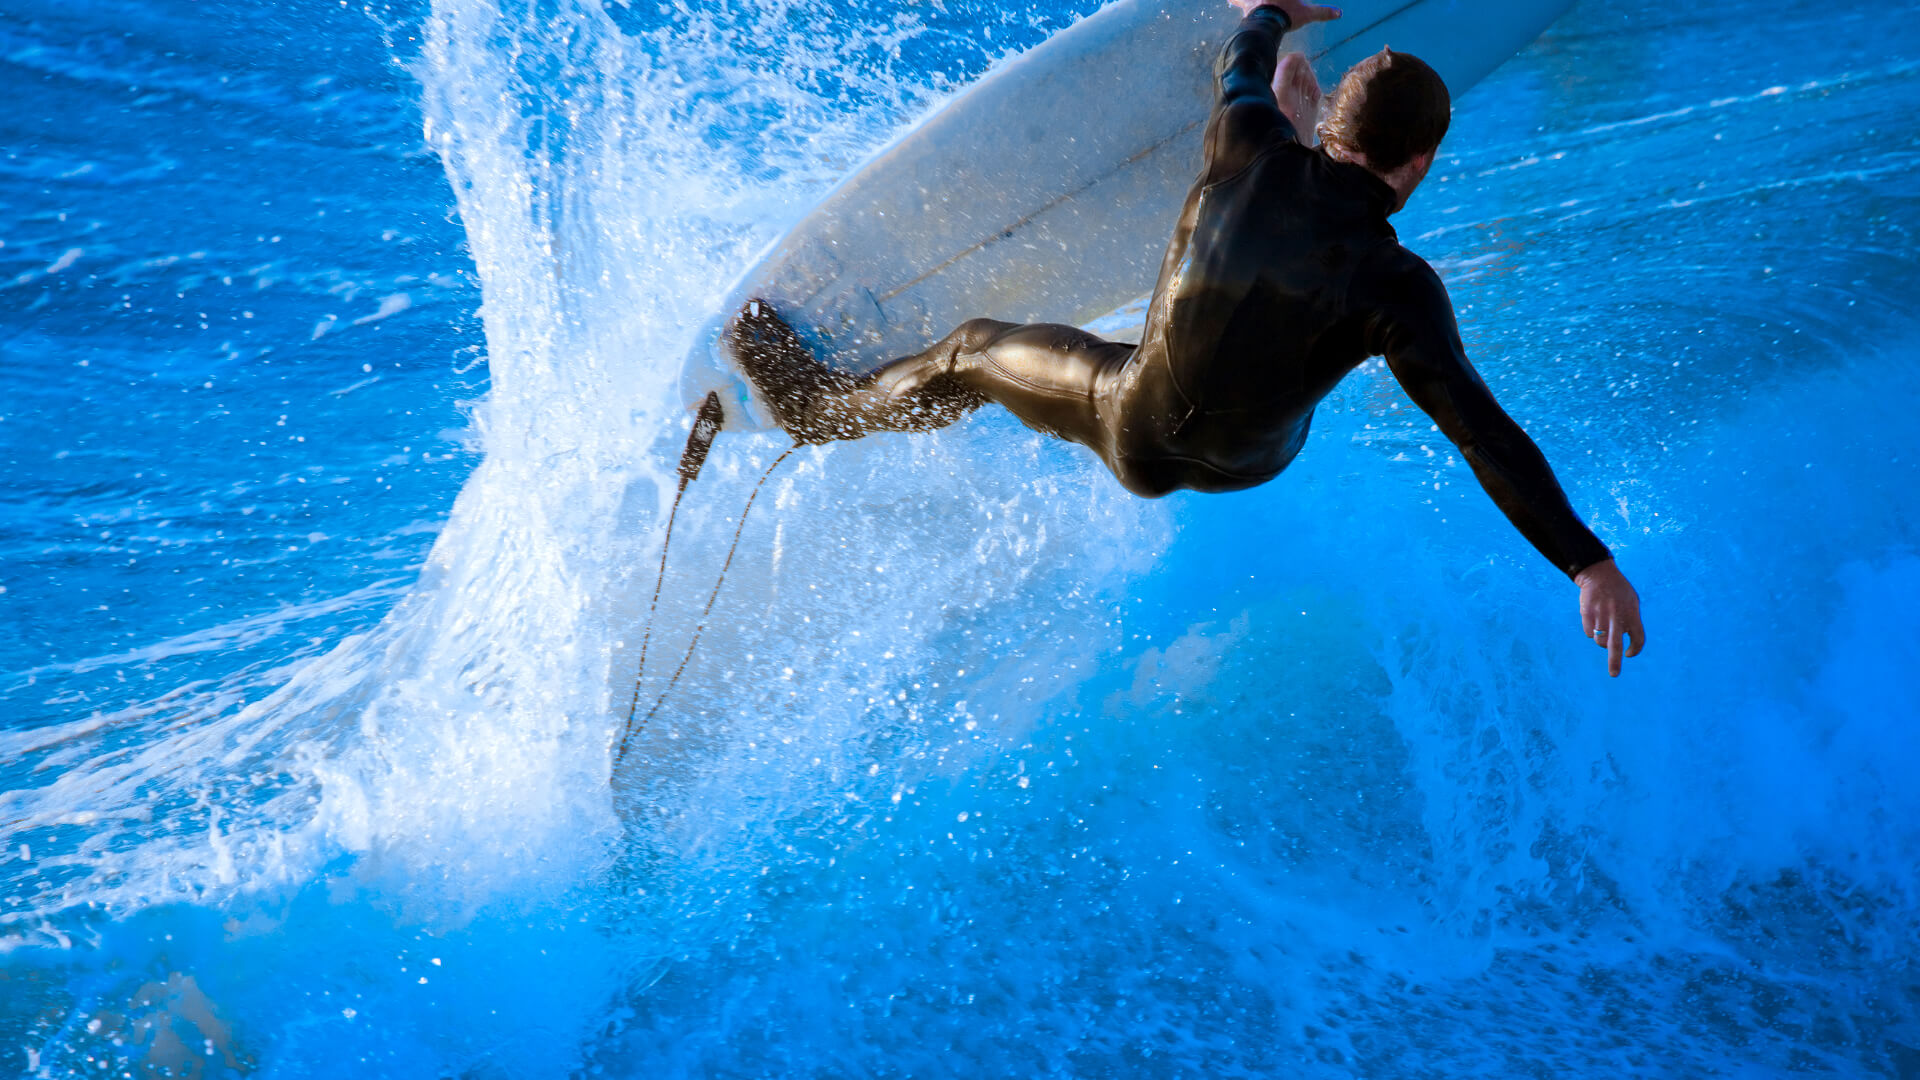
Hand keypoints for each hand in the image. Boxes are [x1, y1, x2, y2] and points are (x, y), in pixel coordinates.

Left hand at [1229, 0, 1341, 24]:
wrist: (1268, 23)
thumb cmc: (1288, 15)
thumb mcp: (1307, 14)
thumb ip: (1322, 12)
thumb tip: (1339, 13)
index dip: (1285, 1)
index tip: (1286, 2)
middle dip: (1255, 0)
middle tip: (1253, 2)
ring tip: (1235, 0)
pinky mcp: (1245, 3)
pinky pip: (1238, 0)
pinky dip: (1235, 0)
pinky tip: (1230, 1)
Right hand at [1575, 559, 1644, 677]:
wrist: (1599, 574)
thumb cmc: (1618, 591)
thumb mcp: (1632, 602)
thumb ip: (1632, 621)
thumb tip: (1626, 642)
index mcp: (1632, 613)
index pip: (1638, 638)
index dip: (1635, 649)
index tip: (1629, 654)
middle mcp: (1617, 616)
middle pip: (1615, 645)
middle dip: (1614, 662)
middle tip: (1614, 674)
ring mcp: (1601, 615)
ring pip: (1600, 640)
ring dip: (1601, 640)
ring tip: (1602, 628)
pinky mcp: (1587, 614)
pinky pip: (1589, 633)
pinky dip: (1591, 630)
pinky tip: (1594, 618)